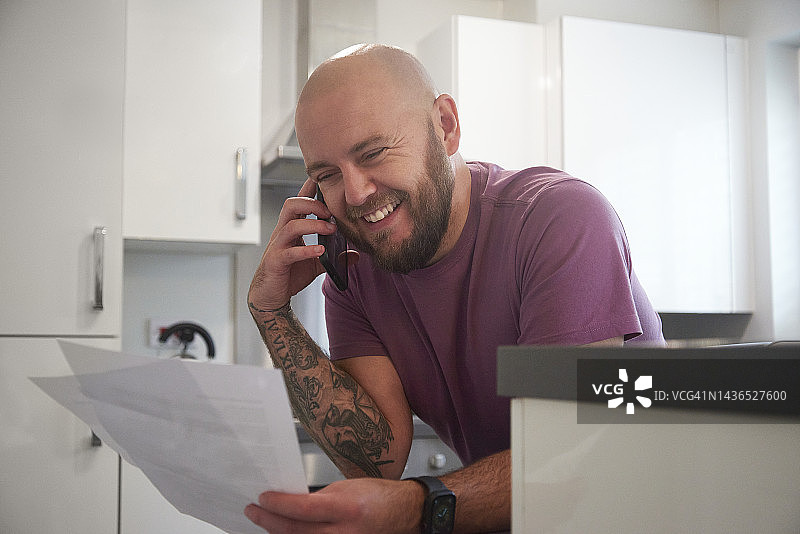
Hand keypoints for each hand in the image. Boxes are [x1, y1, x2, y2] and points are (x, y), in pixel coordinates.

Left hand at [244, 478, 423, 533]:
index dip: (279, 504)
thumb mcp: (347, 487)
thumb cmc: (379, 497)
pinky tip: (286, 533)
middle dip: (270, 521)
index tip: (263, 497)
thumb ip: (319, 498)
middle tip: (254, 510)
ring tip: (265, 521)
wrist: (405, 514)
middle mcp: (345, 533)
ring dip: (278, 533)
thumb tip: (290, 501)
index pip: (303, 509)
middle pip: (296, 532)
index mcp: (347, 508)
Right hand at [248, 178, 334, 311]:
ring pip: (290, 226)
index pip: (299, 202)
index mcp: (291, 228)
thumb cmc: (289, 274)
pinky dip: (306, 250)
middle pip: (291, 205)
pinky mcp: (276, 262)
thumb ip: (334, 257)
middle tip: (330, 212)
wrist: (270, 296)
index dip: (308, 188)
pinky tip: (320, 251)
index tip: (322, 178)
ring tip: (330, 229)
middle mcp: (282, 233)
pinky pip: (289, 252)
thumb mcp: (316, 264)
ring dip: (313, 225)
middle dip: (312, 203)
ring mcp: (278, 246)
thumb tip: (356, 255)